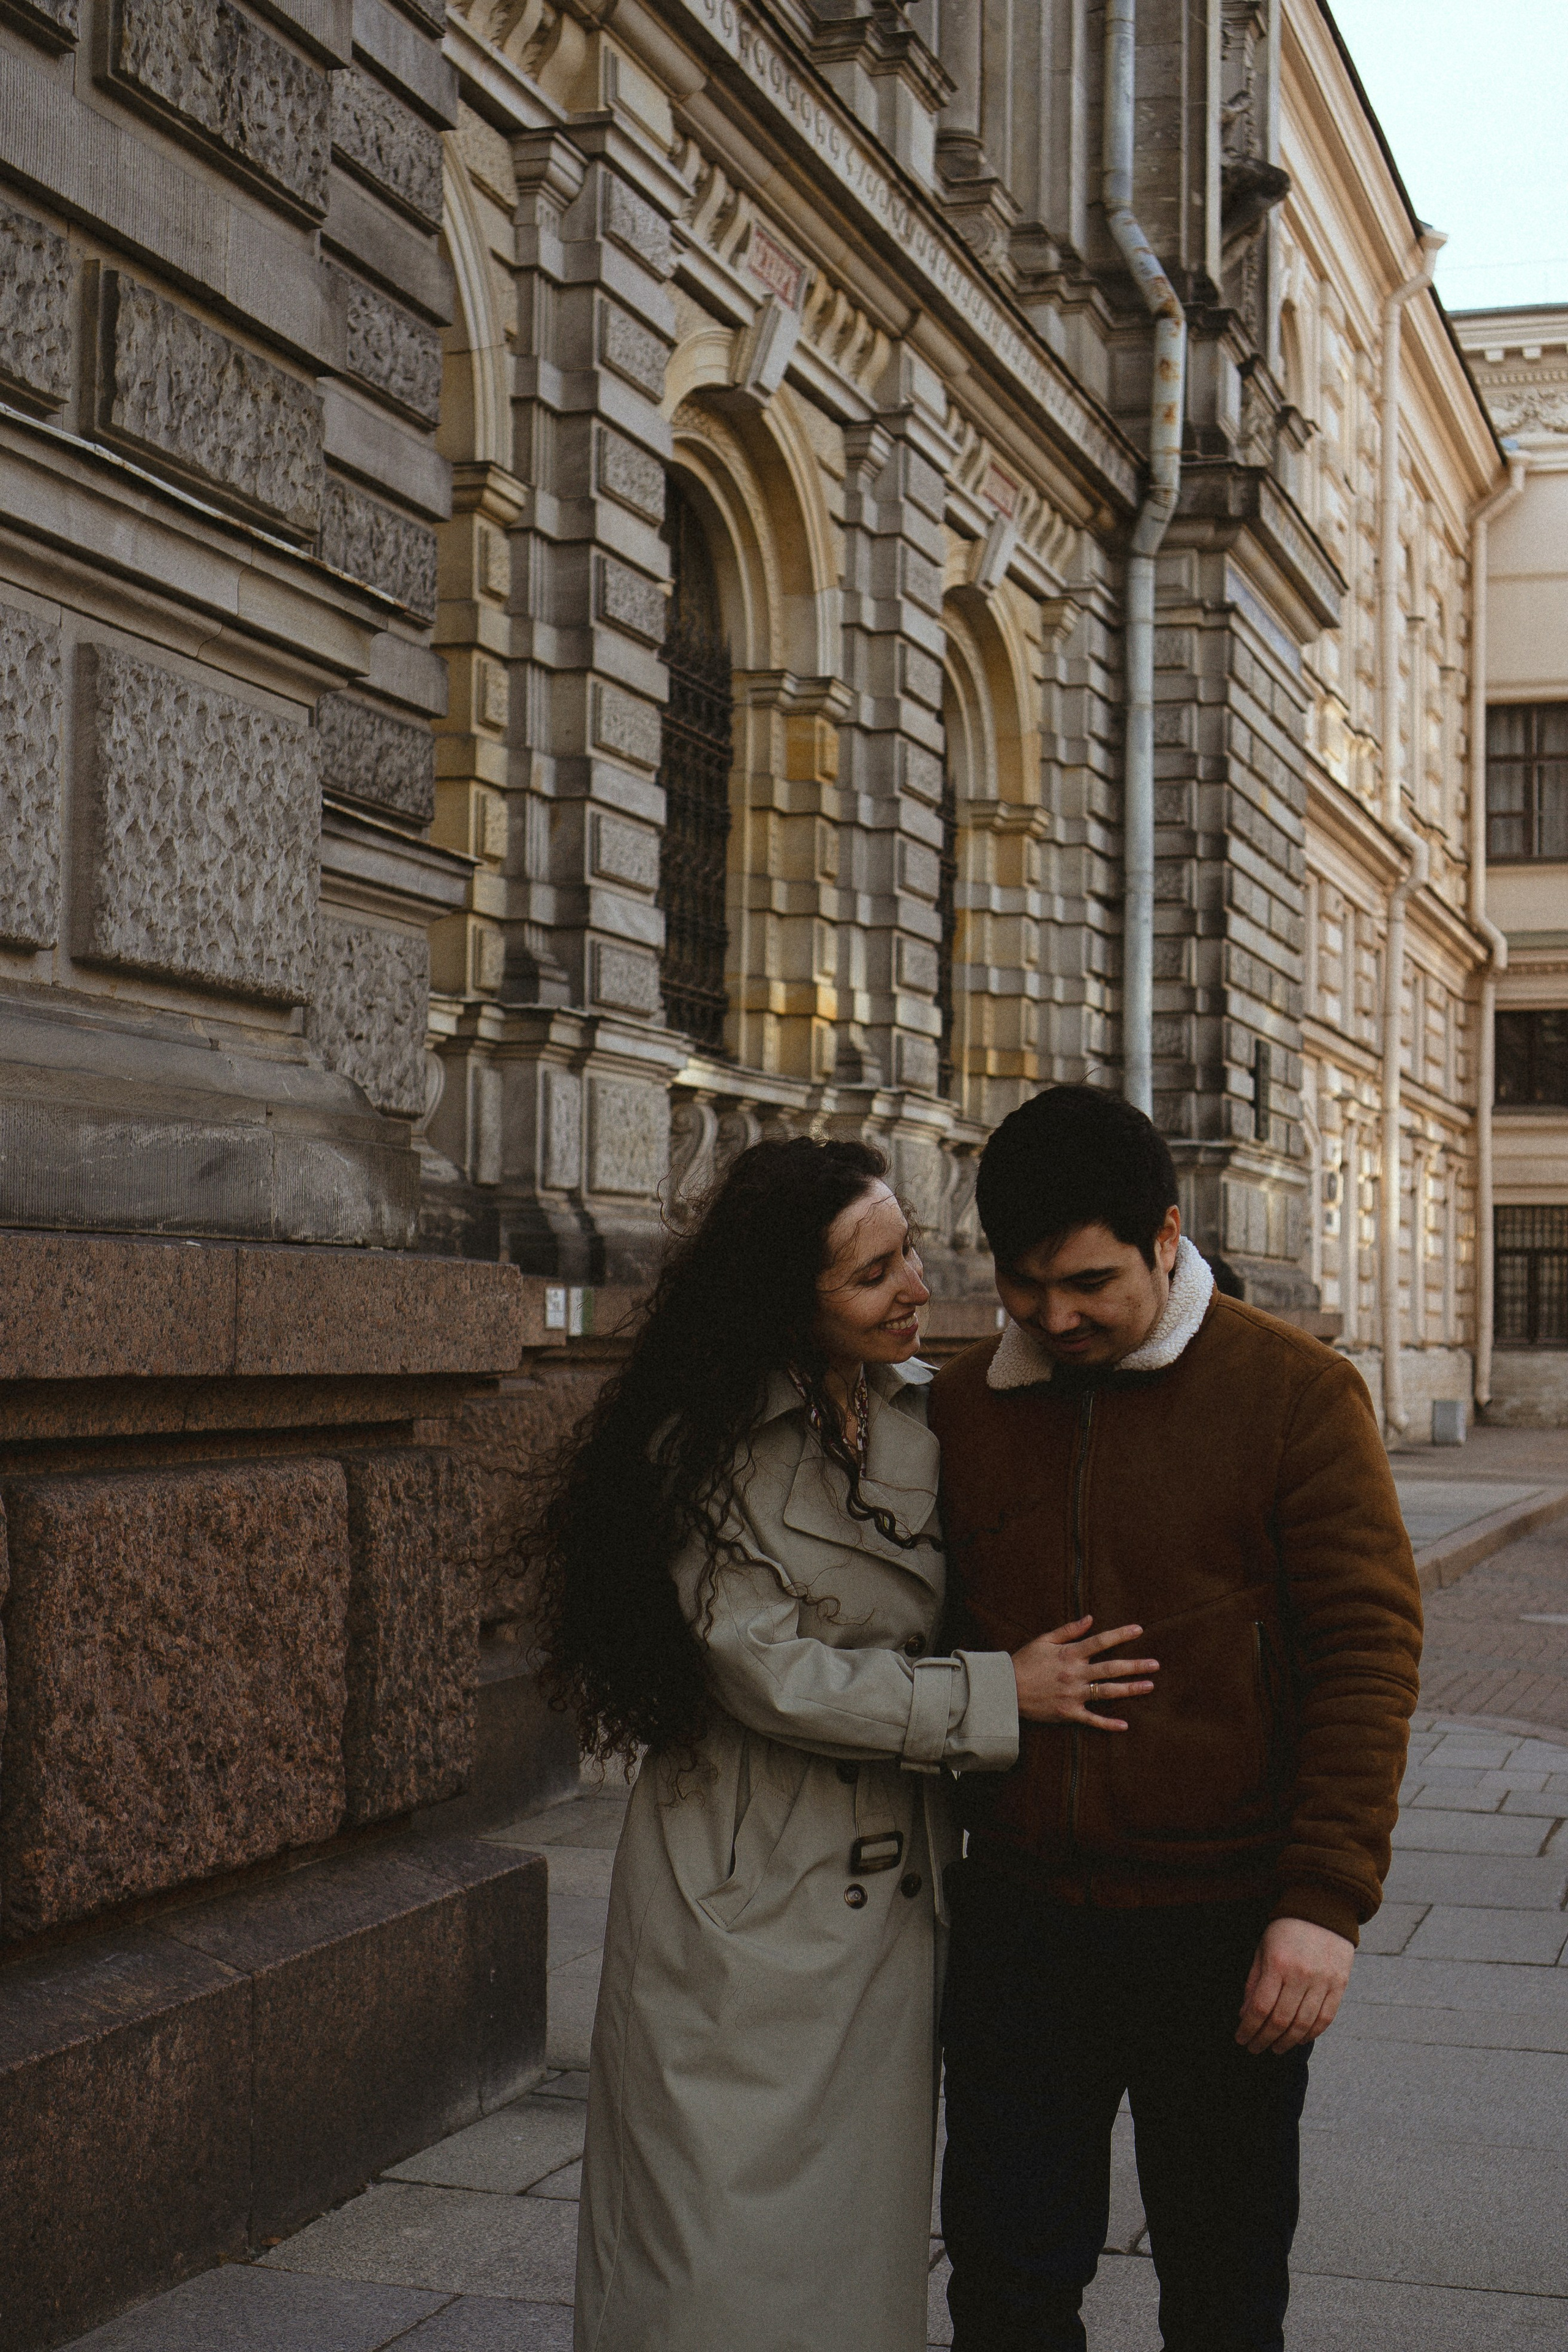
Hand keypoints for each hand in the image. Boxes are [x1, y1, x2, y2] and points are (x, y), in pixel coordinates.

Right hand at [1011, 1615, 1158, 1729]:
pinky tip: (1125, 1725)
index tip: (1140, 1629)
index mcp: (1070, 1654)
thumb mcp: (1044, 1640)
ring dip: (1130, 1689)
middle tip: (1156, 1664)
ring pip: (1107, 1692)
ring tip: (1149, 1686)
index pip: (1101, 1641)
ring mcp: (1073, 1695)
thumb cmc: (1024, 1662)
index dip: (1121, 1635)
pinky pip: (1092, 1720)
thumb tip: (1091, 1619)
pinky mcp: (1069, 1712)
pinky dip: (1108, 1724)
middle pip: (1111, 1668)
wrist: (1006, 1690)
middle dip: (1135, 1666)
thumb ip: (1069, 1630)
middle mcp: (1075, 1674)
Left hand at [1236, 1917, 1353, 2054]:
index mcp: (1277, 1964)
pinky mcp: (1339, 1985)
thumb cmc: (1286, 1929)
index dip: (1249, 2028)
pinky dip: (1312, 2033)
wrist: (1324, 1909)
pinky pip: (1325, 2018)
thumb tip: (1244, 2015)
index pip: (1260, 2007)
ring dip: (1287, 2042)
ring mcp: (1323, 1982)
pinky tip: (1300, 2039)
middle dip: (1265, 2039)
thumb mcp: (1263, 1948)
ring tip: (1276, 2048)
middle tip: (1255, 2049)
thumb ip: (1254, 1981)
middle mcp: (1301, 1975)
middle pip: (1281, 2020)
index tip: (1241, 2039)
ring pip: (1303, 2024)